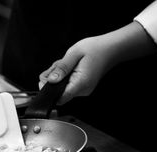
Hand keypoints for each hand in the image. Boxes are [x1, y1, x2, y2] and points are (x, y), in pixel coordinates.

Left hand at [39, 21, 156, 104]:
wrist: (111, 49)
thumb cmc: (96, 49)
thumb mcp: (74, 54)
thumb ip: (61, 68)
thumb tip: (50, 80)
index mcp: (81, 83)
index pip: (60, 97)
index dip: (49, 91)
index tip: (45, 79)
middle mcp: (82, 90)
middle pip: (58, 92)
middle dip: (52, 79)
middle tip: (58, 65)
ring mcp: (83, 90)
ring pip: (62, 88)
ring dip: (58, 76)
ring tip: (65, 63)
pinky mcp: (82, 87)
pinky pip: (67, 85)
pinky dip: (64, 76)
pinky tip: (69, 67)